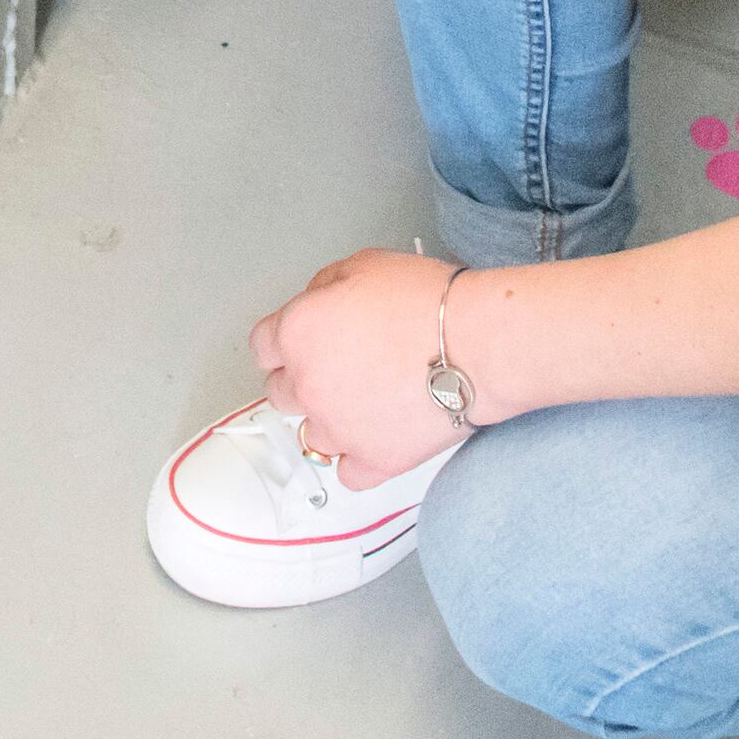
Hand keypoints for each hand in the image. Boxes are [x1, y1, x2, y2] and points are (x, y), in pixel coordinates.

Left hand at [249, 247, 477, 489]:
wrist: (476, 344)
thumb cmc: (428, 302)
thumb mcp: (363, 265)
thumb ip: (324, 287)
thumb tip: (317, 303)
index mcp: (298, 333)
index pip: (263, 346)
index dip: (285, 341)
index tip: (301, 344)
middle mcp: (307, 385)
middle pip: (280, 392)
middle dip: (303, 379)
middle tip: (340, 368)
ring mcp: (337, 428)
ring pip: (309, 435)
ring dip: (329, 421)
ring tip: (363, 402)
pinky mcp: (373, 460)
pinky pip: (348, 473)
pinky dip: (358, 458)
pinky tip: (376, 437)